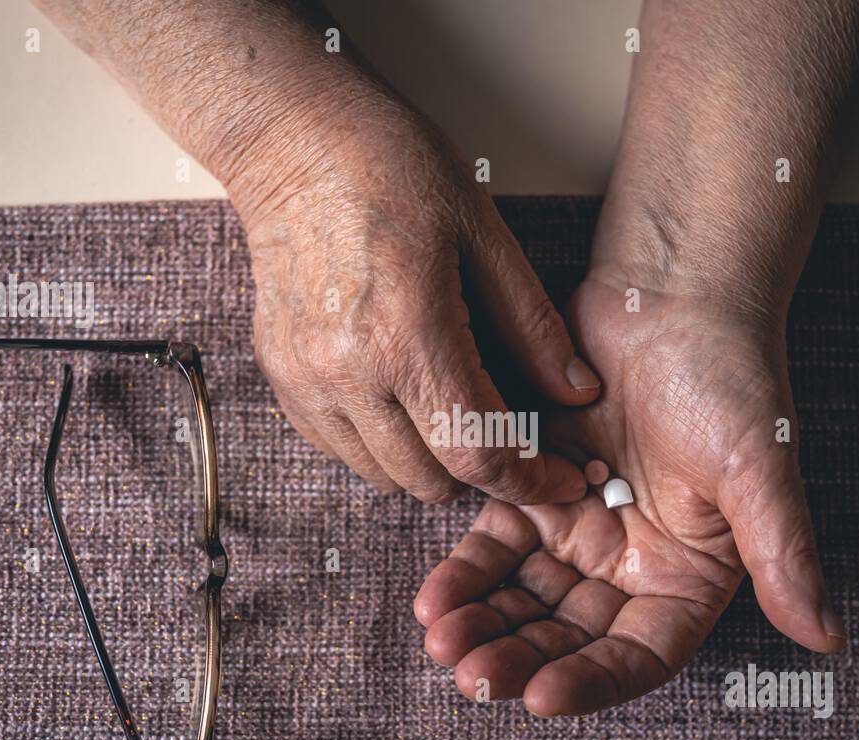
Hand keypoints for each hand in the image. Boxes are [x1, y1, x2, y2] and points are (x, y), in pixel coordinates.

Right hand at [231, 85, 598, 503]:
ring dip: (429, 463)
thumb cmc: (390, 168)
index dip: (528, 481)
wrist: (292, 139)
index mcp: (409, 334)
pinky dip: (379, 444)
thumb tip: (577, 392)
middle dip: (483, 473)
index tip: (556, 481)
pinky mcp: (281, 375)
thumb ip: (533, 327)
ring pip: (382, 475)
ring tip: (456, 417)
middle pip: (431, 479)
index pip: (478, 453)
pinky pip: (338, 449)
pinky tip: (403, 399)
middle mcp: (350, 371)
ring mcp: (307, 379)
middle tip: (514, 441)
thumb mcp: (484, 235)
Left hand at [414, 276, 846, 715]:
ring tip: (441, 642)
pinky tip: (432, 596)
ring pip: (522, 600)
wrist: (672, 293)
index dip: (592, 682)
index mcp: (687, 575)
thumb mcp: (760, 467)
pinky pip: (491, 546)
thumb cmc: (730, 375)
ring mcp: (576, 530)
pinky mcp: (530, 491)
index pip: (637, 655)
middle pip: (567, 637)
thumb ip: (781, 552)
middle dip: (520, 659)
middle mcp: (630, 564)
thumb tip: (825, 636)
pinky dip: (463, 572)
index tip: (542, 696)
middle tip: (472, 676)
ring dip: (483, 625)